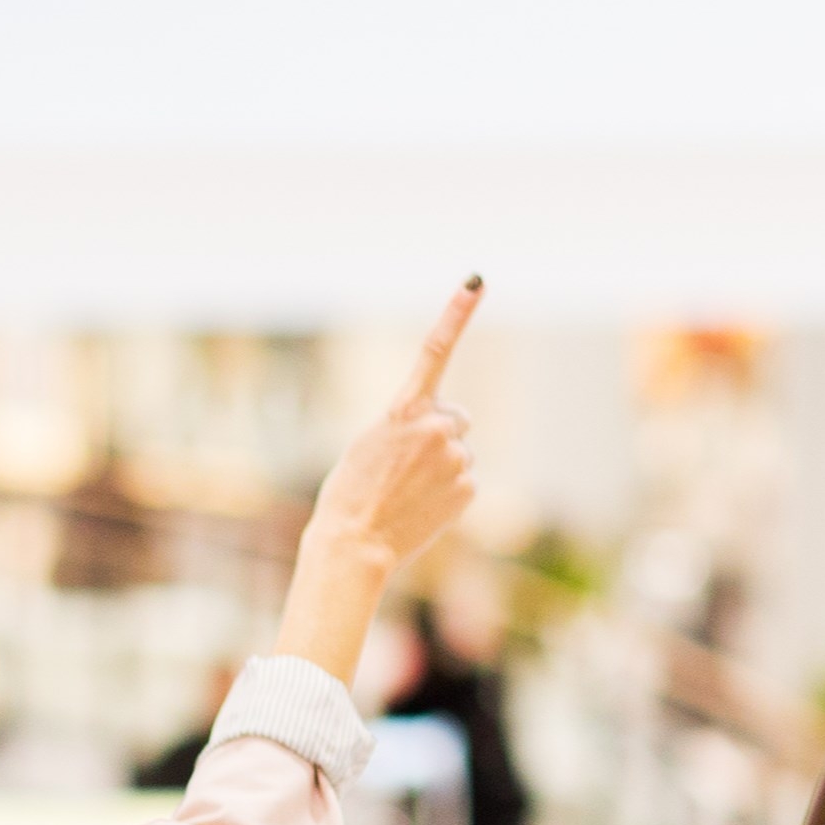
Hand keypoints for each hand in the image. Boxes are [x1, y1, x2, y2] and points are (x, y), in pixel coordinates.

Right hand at [276, 280, 484, 679]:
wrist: (353, 545)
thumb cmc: (348, 496)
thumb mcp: (369, 446)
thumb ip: (408, 428)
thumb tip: (449, 436)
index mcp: (405, 410)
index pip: (435, 351)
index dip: (456, 313)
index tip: (477, 280)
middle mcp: (438, 427)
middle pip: (455, 418)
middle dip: (439, 434)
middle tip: (405, 465)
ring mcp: (457, 457)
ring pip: (459, 452)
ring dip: (440, 467)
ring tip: (407, 492)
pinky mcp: (468, 486)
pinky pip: (465, 480)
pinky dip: (447, 492)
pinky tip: (420, 507)